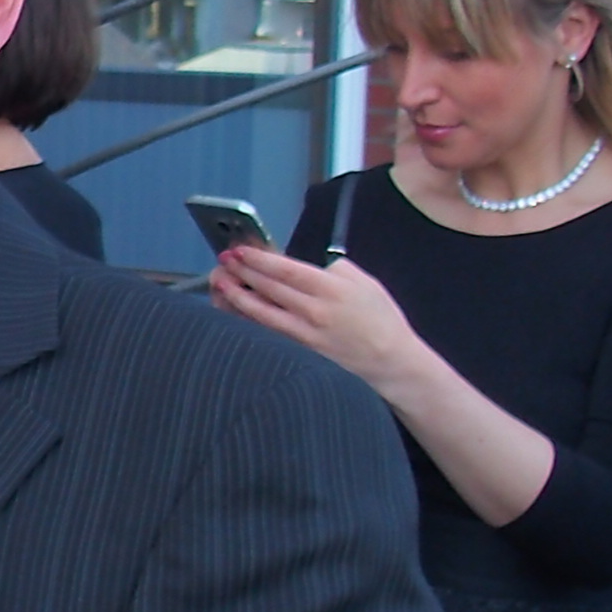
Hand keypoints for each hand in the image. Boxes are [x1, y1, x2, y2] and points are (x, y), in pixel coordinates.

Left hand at [207, 246, 423, 388]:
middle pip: (269, 288)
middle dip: (243, 272)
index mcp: (330, 289)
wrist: (391, 361)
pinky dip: (249, 319)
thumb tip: (306, 266)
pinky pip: (268, 331)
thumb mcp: (365, 282)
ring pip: (262, 311)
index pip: (285, 270)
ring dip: (237, 295)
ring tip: (220, 282)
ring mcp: (303, 333)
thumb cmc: (381, 319)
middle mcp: (313, 310)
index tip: (240, 250)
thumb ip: (336, 269)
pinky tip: (235, 310)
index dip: (258, 259)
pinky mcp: (299, 351)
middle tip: (224, 260)